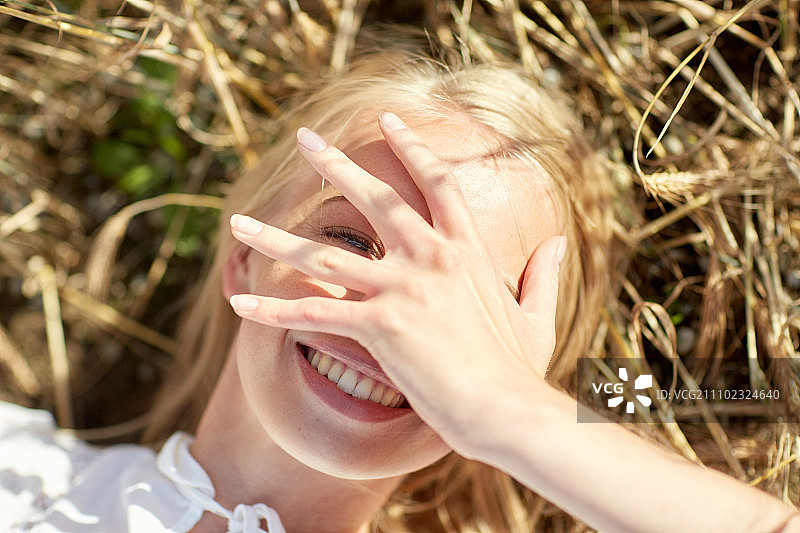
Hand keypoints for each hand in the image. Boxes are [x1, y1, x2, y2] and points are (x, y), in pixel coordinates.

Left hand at [228, 112, 564, 456]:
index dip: (414, 148)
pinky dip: (273, 309)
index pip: (438, 183)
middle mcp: (432, 258)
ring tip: (238, 223)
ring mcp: (405, 288)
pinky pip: (315, 313)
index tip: (389, 122)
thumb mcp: (538, 315)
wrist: (509, 409)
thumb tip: (556, 242)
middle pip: (376, 198)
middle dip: (336, 164)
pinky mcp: (382, 324)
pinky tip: (239, 302)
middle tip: (304, 139)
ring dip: (276, 238)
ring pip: (326, 254)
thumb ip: (543, 275)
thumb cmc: (521, 370)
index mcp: (467, 251)